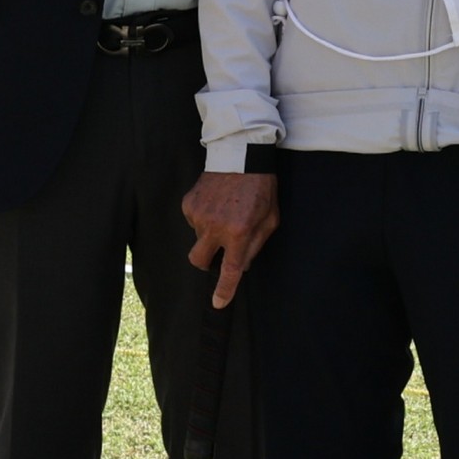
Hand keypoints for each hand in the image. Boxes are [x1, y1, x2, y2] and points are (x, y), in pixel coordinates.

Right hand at [183, 170, 279, 307]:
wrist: (241, 156)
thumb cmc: (261, 188)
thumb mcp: (270, 219)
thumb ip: (256, 244)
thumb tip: (242, 265)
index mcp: (239, 232)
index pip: (230, 270)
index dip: (224, 289)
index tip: (218, 303)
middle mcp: (215, 227)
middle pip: (199, 261)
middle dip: (207, 263)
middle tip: (219, 252)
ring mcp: (198, 215)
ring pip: (198, 238)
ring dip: (210, 234)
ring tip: (226, 212)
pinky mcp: (188, 204)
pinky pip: (193, 221)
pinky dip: (203, 218)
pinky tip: (216, 203)